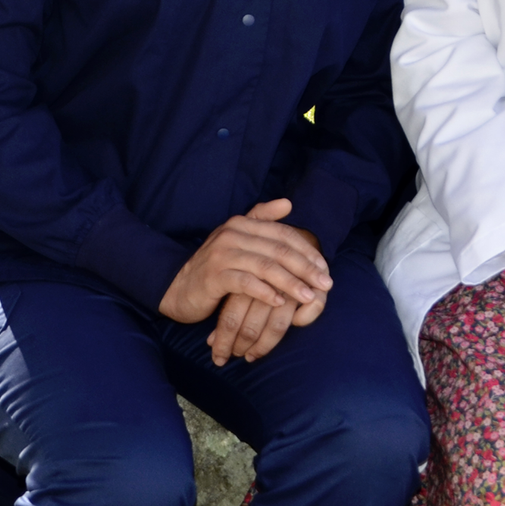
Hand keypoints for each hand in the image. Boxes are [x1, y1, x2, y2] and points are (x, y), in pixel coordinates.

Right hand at [159, 200, 332, 363]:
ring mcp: (222, 254)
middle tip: (325, 284)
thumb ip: (261, 220)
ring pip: (266, 266)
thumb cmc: (215, 268)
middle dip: (306, 268)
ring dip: (291, 283)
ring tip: (309, 296)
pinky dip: (265, 292)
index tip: (325, 268)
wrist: (178, 288)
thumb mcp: (237, 241)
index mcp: (242, 223)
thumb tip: (289, 203)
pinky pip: (246, 283)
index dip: (307, 251)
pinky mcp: (214, 276)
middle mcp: (232, 234)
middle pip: (278, 249)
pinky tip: (280, 302)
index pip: (283, 234)